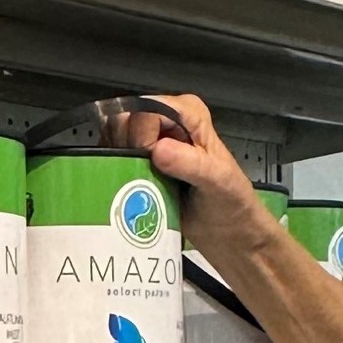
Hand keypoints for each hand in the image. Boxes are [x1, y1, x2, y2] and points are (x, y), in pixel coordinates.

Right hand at [107, 94, 275, 251]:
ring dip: (117, 163)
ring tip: (134, 185)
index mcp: (187, 113)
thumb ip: (192, 164)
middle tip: (141, 176)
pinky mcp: (137, 163)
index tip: (152, 163)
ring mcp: (148, 142)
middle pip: (124, 121)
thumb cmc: (230, 202)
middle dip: (126, 149)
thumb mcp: (218, 182)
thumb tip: (158, 151)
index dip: (142, 136)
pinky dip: (113, 173)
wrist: (227, 231)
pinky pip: (112, 159)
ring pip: (113, 140)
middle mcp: (164, 120)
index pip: (147, 110)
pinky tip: (124, 189)